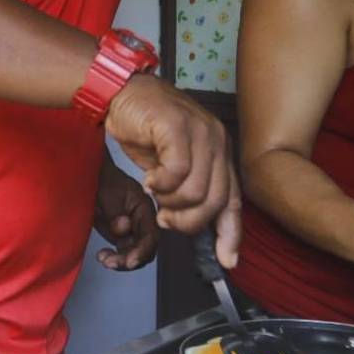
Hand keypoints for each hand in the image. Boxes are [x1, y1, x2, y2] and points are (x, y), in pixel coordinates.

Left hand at [93, 158, 157, 270]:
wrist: (92, 178)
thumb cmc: (103, 180)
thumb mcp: (108, 193)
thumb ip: (116, 212)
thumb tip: (124, 228)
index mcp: (145, 209)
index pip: (151, 234)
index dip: (143, 250)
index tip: (130, 262)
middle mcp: (143, 222)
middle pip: (146, 249)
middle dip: (130, 260)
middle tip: (112, 263)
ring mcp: (133, 231)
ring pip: (134, 254)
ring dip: (120, 261)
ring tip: (104, 259)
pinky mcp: (122, 237)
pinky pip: (124, 253)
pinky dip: (114, 258)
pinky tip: (102, 256)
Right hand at [105, 74, 240, 268]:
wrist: (121, 94)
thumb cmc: (145, 129)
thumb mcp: (171, 166)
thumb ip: (187, 189)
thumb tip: (192, 223)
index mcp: (219, 152)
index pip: (233, 199)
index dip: (231, 233)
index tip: (227, 260)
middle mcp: (217, 141)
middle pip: (215, 201)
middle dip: (189, 221)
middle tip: (166, 218)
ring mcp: (200, 131)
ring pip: (196, 191)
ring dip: (170, 202)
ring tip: (155, 192)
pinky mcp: (178, 127)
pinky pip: (177, 172)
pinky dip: (160, 184)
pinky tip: (149, 179)